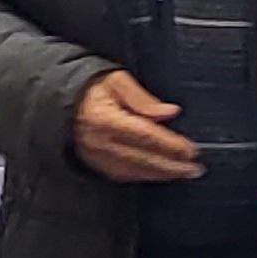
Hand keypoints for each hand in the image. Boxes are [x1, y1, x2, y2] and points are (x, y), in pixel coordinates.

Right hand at [71, 71, 203, 182]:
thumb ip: (144, 99)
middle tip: (195, 168)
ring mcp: (96, 156)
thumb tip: (170, 112)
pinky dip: (145, 176)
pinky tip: (160, 173)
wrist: (61, 102)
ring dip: (162, 174)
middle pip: (143, 159)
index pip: (145, 136)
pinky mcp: (95, 164)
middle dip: (172, 166)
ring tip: (184, 172)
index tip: (191, 149)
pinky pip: (124, 175)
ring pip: (135, 171)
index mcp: (105, 119)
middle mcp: (100, 142)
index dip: (170, 145)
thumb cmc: (92, 89)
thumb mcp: (117, 81)